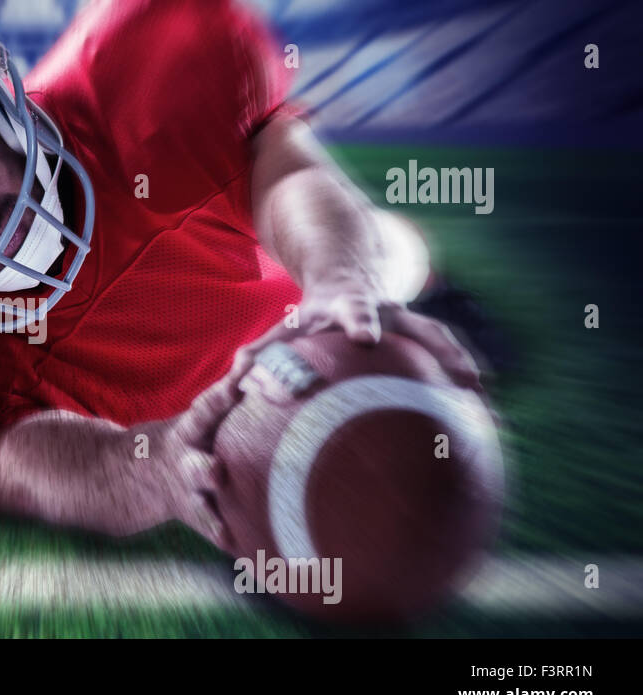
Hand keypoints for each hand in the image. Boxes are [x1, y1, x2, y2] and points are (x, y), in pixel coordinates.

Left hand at [221, 275, 483, 396]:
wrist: (346, 270)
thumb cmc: (312, 316)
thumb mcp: (288, 328)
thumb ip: (260, 352)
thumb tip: (232, 381)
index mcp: (336, 309)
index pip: (343, 313)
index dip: (355, 322)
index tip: (365, 337)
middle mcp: (373, 309)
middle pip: (396, 319)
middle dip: (411, 337)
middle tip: (421, 357)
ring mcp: (401, 317)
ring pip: (431, 332)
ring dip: (453, 357)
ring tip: (477, 389)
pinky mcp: (420, 330)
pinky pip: (445, 350)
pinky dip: (463, 370)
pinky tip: (483, 403)